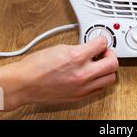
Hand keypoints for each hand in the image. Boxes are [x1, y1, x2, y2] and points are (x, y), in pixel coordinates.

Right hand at [0, 36, 117, 115]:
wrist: (23, 84)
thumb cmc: (35, 66)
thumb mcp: (60, 47)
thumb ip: (79, 47)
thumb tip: (90, 47)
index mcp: (77, 57)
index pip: (103, 43)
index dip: (102, 39)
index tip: (100, 40)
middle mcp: (83, 74)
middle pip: (113, 64)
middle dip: (111, 55)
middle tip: (104, 52)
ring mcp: (82, 87)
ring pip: (110, 79)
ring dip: (108, 70)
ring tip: (99, 64)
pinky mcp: (79, 96)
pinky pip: (99, 89)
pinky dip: (99, 81)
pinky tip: (92, 75)